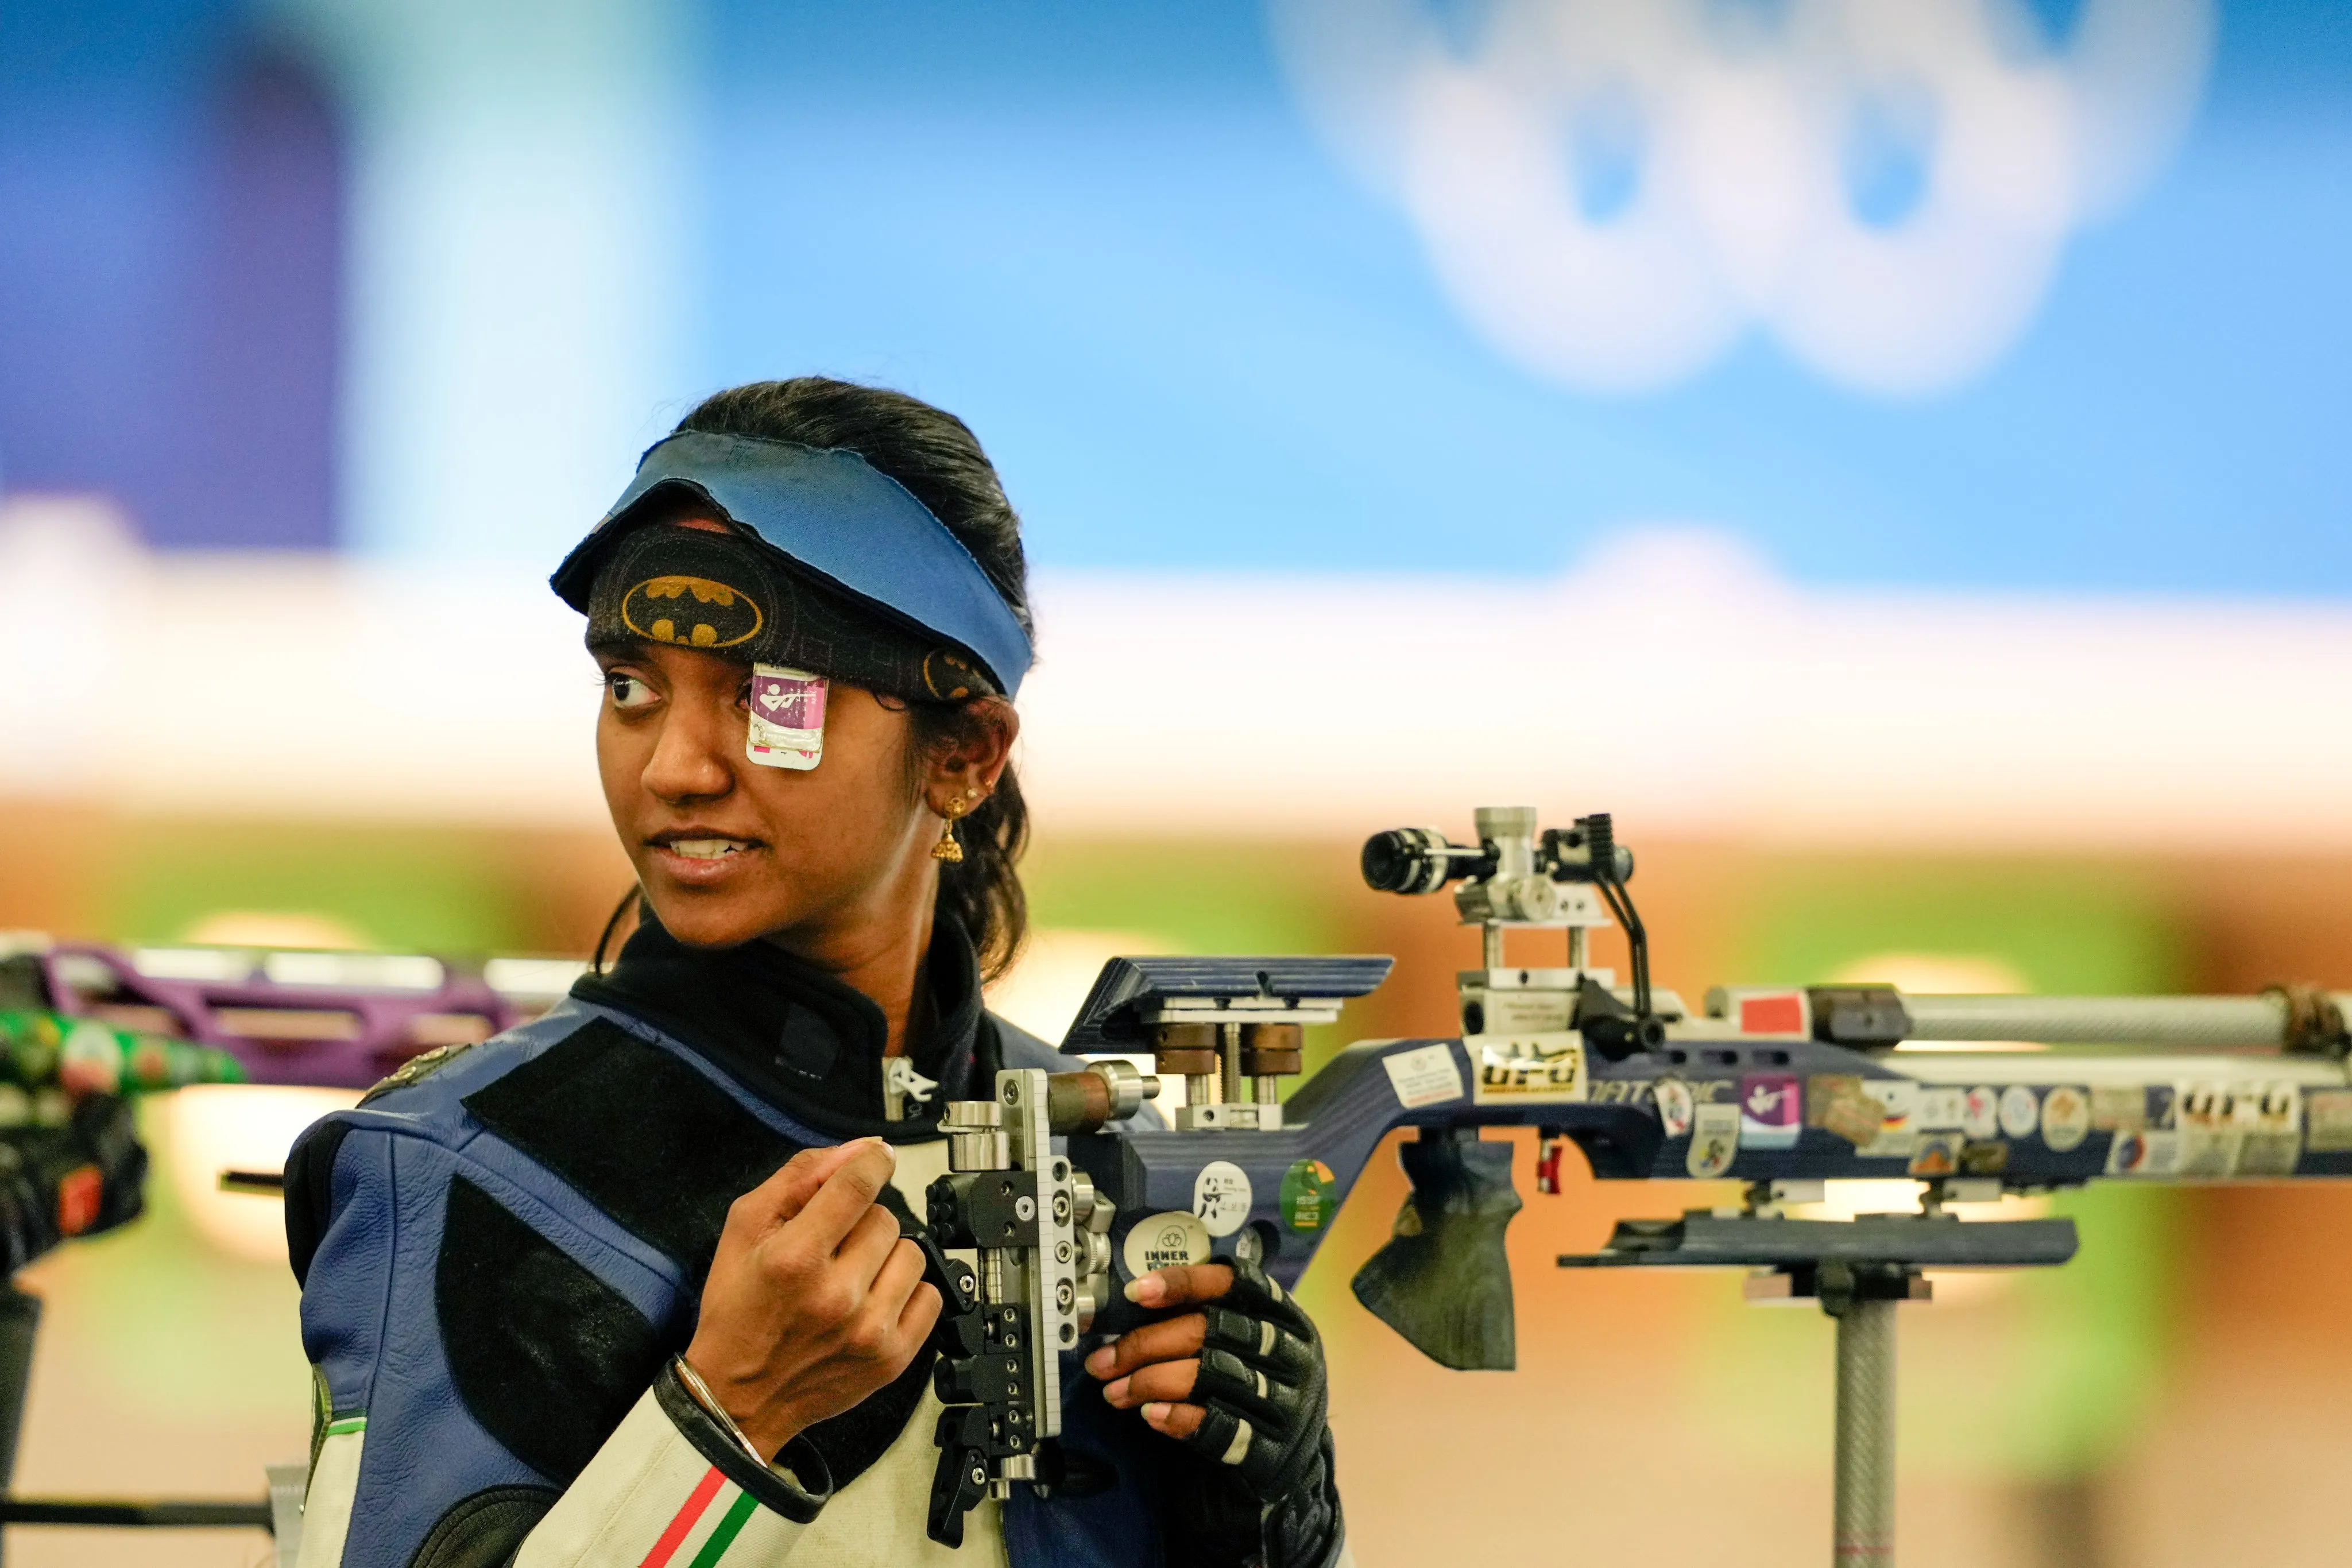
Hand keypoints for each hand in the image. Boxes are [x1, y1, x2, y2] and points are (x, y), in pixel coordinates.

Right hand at [684, 1138, 942, 1457]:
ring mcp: (870, 1330)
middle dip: (861, 1224)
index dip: (872, 1162)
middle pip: (886, 1219)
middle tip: (832, 1249)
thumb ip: (798, 1179)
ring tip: (852, 1277)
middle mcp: (837, 1295)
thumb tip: (855, 1151)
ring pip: (912, 1254)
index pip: (858, 1185)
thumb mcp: (744, 1229)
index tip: (875, 1160)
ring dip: (886, 1257)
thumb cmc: (737, 1314)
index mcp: (795, 1258)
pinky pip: (929, 1296)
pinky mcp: (893, 1357)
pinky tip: (872, 1301)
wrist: (737, 1398)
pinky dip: (906, 1293)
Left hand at [1084, 1256, 1330, 1500]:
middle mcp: (1289, 1351)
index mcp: (1282, 1313)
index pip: (1233, 1282)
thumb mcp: (1242, 1344)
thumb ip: (1201, 1321)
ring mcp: (1286, 1399)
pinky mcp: (1273, 1446)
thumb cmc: (1251, 1385)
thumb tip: (1131, 1308)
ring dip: (1150, 1382)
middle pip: (1210, 1330)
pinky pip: (1220, 1427)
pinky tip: (1149, 1414)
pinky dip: (1179, 1417)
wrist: (1287, 1458)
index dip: (1184, 1282)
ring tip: (1114, 1392)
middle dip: (1146, 1343)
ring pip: (1209, 1375)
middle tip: (1102, 1361)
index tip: (1136, 1292)